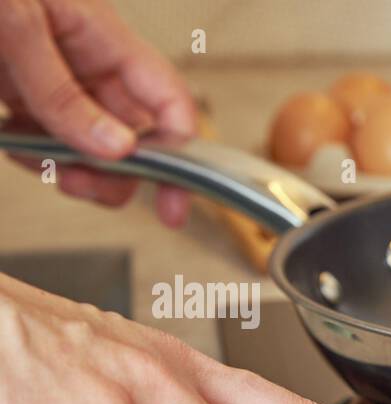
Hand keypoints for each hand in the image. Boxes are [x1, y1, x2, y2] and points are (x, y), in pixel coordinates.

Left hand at [0, 0, 195, 225]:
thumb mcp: (15, 22)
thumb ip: (61, 90)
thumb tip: (116, 147)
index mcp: (100, 34)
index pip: (167, 101)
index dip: (182, 153)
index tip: (171, 203)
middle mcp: (80, 59)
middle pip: (130, 136)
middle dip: (113, 172)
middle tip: (80, 182)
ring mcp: (46, 74)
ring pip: (86, 144)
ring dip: (68, 166)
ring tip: (34, 156)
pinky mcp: (12, 86)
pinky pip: (40, 136)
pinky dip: (31, 152)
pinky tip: (13, 142)